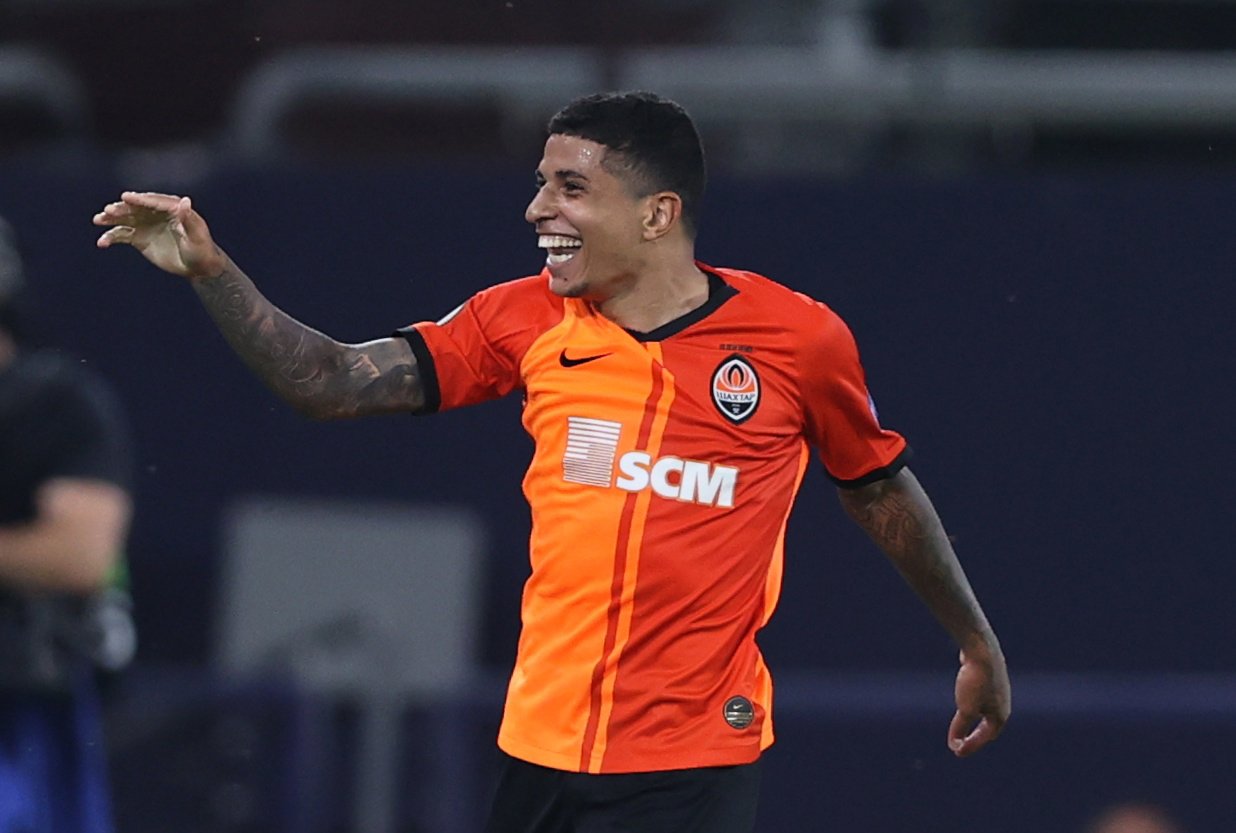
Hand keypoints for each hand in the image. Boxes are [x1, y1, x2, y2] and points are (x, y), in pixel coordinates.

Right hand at [94, 191, 225, 279]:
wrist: (197, 266)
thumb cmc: (201, 250)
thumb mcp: (197, 236)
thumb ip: (189, 220)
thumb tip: (185, 201)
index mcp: (171, 208)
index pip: (153, 201)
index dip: (139, 199)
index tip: (125, 197)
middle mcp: (155, 213)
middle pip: (135, 208)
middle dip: (121, 208)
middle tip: (108, 210)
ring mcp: (145, 224)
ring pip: (124, 219)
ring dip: (111, 219)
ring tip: (98, 220)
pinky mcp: (138, 237)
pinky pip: (121, 235)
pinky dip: (111, 237)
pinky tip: (102, 243)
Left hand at [947, 646, 1009, 756]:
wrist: (982, 650)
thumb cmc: (976, 682)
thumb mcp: (965, 709)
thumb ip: (960, 728)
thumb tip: (955, 745)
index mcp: (1001, 715)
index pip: (985, 737)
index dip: (971, 745)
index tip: (956, 750)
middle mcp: (1002, 703)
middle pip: (989, 726)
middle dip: (976, 735)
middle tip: (962, 742)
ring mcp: (998, 689)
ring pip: (986, 709)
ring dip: (975, 718)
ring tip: (964, 723)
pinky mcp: (990, 676)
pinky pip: (981, 694)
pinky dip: (973, 702)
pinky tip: (967, 697)